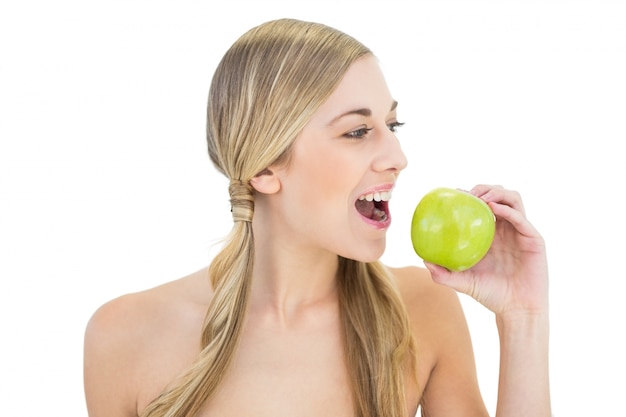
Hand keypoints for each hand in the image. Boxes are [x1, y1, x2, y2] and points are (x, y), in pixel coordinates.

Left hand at [424, 184, 548, 316]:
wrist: (516, 310)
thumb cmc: (490, 295)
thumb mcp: (462, 282)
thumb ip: (443, 274)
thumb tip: (423, 260)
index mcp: (492, 234)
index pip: (483, 205)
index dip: (471, 195)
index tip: (455, 192)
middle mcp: (507, 229)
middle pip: (499, 195)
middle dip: (484, 188)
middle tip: (468, 193)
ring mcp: (521, 232)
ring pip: (513, 199)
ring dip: (497, 193)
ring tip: (480, 198)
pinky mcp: (533, 239)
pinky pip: (521, 218)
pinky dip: (506, 210)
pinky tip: (492, 210)